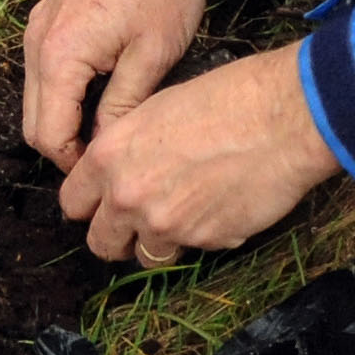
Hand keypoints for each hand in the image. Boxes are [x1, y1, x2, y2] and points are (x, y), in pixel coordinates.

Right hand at [22, 0, 210, 167]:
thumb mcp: (152, 57)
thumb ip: (121, 109)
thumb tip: (106, 150)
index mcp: (59, 55)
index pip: (48, 135)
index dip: (74, 163)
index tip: (107, 170)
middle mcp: (36, 42)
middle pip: (32, 121)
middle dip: (63, 146)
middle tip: (107, 156)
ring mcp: (36, 26)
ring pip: (34, 97)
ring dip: (61, 119)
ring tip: (105, 128)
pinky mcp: (46, 16)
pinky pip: (41, 69)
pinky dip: (60, 92)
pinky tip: (96, 95)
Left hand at [57, 43, 342, 263]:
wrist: (281, 118)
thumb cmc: (224, 98)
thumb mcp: (156, 109)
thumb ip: (127, 150)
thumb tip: (121, 173)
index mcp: (110, 157)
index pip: (73, 203)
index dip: (88, 205)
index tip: (101, 204)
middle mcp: (130, 198)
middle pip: (101, 243)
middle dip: (116, 236)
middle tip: (138, 222)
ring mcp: (168, 226)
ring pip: (148, 257)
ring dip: (160, 242)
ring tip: (186, 213)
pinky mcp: (206, 243)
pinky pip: (195, 250)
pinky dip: (203, 236)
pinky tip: (222, 204)